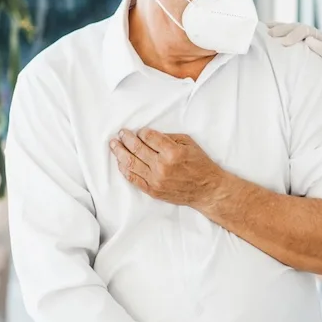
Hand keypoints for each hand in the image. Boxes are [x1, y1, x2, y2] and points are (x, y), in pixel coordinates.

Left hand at [109, 129, 226, 208]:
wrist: (207, 189)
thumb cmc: (201, 165)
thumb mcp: (189, 144)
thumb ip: (169, 138)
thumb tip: (149, 135)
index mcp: (172, 152)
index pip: (149, 137)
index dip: (142, 132)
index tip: (139, 131)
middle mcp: (162, 166)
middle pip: (136, 148)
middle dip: (126, 139)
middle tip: (121, 133)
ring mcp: (155, 179)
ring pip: (130, 163)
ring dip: (119, 152)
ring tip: (114, 145)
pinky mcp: (152, 190)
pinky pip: (133, 178)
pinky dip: (124, 169)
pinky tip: (120, 161)